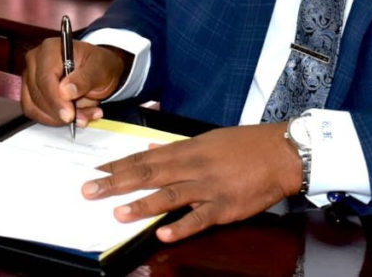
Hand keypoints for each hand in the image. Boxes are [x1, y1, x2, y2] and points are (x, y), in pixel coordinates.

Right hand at [21, 38, 129, 126]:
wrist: (98, 72)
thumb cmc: (98, 64)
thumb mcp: (99, 68)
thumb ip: (84, 78)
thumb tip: (65, 91)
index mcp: (50, 49)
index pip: (45, 78)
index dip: (56, 100)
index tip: (69, 114)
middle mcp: (36, 61)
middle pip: (37, 94)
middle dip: (59, 111)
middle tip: (80, 118)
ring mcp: (30, 78)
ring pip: (34, 107)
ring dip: (58, 118)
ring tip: (83, 116)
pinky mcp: (30, 93)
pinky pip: (35, 113)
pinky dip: (54, 120)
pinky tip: (75, 116)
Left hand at [83, 123, 302, 241]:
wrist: (281, 153)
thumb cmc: (247, 145)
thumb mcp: (209, 139)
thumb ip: (179, 147)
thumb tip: (152, 147)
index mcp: (188, 149)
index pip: (146, 157)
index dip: (119, 165)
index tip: (96, 170)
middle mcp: (194, 166)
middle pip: (149, 174)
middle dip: (117, 183)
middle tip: (90, 190)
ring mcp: (209, 187)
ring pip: (170, 195)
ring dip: (142, 204)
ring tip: (118, 212)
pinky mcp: (225, 206)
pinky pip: (199, 218)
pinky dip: (181, 225)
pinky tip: (162, 232)